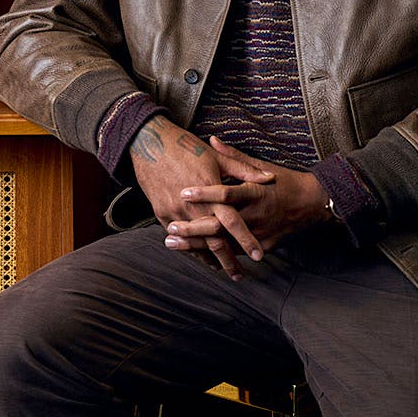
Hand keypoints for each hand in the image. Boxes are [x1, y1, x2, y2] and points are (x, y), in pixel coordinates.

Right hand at [129, 117, 274, 279]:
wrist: (148, 142)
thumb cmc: (184, 147)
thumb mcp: (216, 157)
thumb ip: (244, 170)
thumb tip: (269, 179)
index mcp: (209, 190)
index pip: (232, 222)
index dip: (246, 240)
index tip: (259, 255)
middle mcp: (192, 205)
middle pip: (214, 240)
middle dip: (228, 260)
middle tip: (240, 274)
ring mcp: (175, 211)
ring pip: (196, 242)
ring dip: (210, 259)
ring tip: (223, 270)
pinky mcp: (161, 212)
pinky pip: (179, 237)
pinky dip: (191, 249)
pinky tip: (201, 258)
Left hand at [166, 138, 331, 251]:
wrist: (313, 204)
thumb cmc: (284, 182)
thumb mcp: (260, 166)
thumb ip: (233, 157)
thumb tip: (211, 139)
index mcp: (255, 192)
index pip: (227, 194)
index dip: (204, 194)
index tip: (183, 193)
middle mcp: (257, 215)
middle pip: (221, 225)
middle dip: (194, 229)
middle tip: (170, 228)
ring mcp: (260, 234)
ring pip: (225, 244)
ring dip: (197, 245)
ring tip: (172, 243)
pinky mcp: (263, 246)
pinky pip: (236, 253)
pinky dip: (215, 255)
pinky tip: (194, 255)